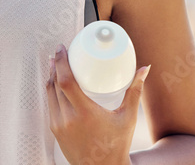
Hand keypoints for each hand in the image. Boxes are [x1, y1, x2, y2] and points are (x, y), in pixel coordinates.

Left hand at [46, 43, 149, 164]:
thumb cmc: (117, 144)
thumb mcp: (128, 117)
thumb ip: (135, 91)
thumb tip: (145, 69)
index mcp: (84, 113)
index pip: (65, 81)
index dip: (61, 62)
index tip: (63, 49)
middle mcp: (68, 119)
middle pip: (55, 84)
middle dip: (55, 65)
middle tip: (60, 52)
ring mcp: (59, 126)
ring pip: (50, 94)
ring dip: (51, 77)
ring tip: (56, 63)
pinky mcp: (55, 131)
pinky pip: (50, 105)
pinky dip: (52, 91)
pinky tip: (56, 84)